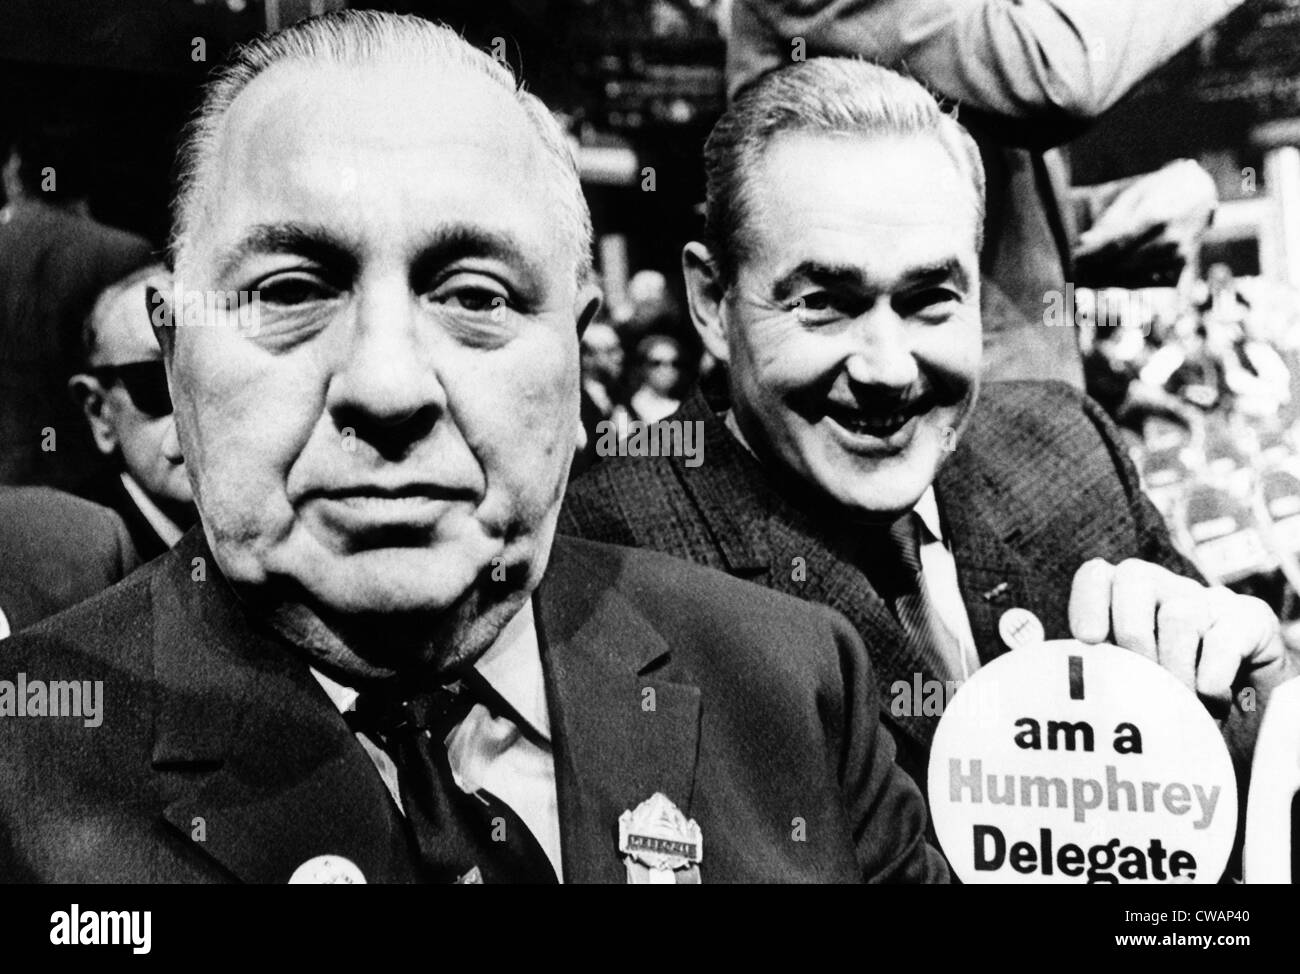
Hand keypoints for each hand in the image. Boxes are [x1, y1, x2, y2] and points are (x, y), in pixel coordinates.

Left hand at [1068, 558, 1296, 712]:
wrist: (1247, 713)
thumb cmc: (1172, 698)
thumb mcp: (1129, 683)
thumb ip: (1097, 671)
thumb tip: (1060, 680)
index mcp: (1127, 597)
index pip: (1097, 575)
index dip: (1087, 602)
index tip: (1088, 640)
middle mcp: (1167, 588)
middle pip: (1135, 578)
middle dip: (1130, 635)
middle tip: (1140, 684)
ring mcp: (1209, 600)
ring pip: (1178, 614)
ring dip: (1175, 670)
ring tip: (1180, 704)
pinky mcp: (1250, 619)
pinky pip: (1223, 637)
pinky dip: (1212, 673)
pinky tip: (1210, 696)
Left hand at [1073, 160, 1216, 288]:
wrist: (1201, 194)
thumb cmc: (1160, 192)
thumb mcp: (1134, 197)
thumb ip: (1110, 222)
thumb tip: (1084, 243)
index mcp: (1157, 217)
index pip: (1116, 244)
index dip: (1091, 254)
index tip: (1073, 259)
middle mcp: (1170, 241)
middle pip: (1123, 264)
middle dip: (1096, 269)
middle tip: (1075, 271)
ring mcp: (1177, 257)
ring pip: (1133, 277)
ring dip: (1108, 279)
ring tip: (1088, 277)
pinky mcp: (1181, 269)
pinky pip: (1147, 282)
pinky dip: (1128, 281)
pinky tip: (1112, 280)